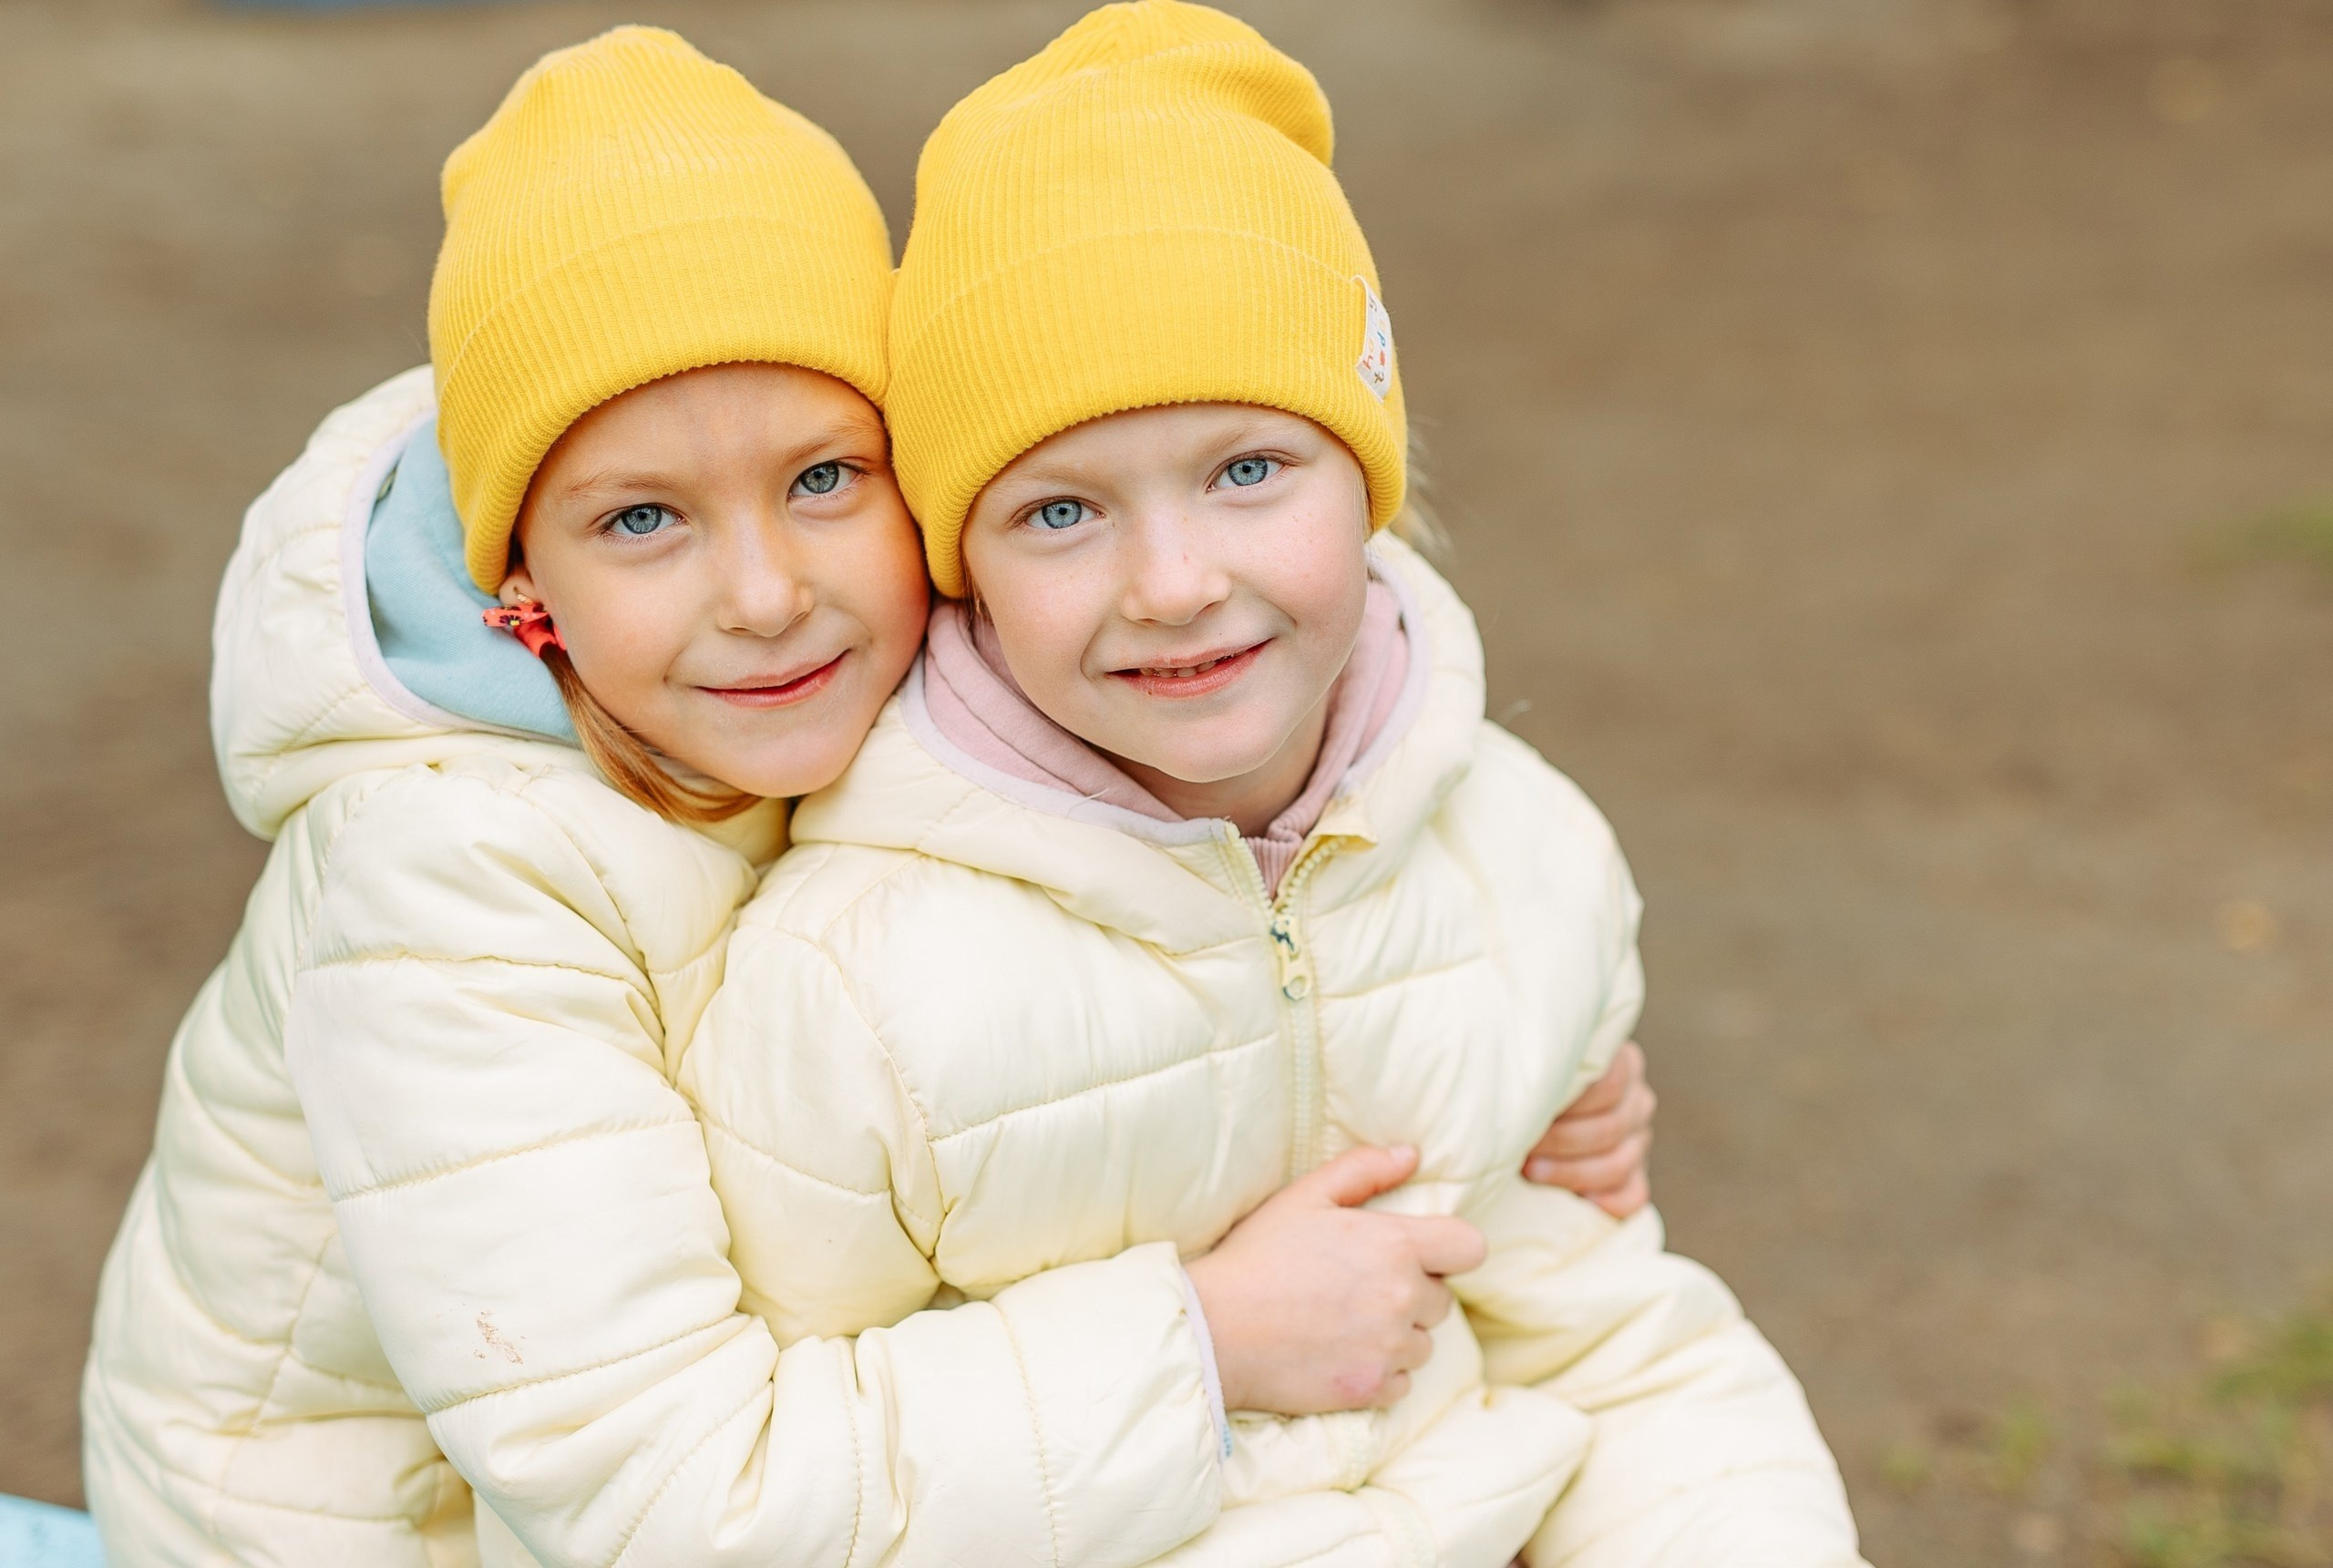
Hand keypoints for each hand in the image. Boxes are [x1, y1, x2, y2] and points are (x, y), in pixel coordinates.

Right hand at [1184, 1145, 1485, 1415]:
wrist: (1216, 1330)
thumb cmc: (1257, 1256)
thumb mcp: (1304, 1196)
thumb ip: (1363, 1170)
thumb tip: (1411, 1155)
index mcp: (1395, 1246)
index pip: (1470, 1248)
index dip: (1449, 1250)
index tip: (1419, 1254)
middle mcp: (1403, 1298)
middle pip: (1443, 1299)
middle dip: (1413, 1292)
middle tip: (1360, 1288)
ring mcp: (1390, 1349)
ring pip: (1423, 1343)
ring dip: (1398, 1334)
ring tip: (1346, 1323)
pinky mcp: (1373, 1390)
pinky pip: (1403, 1381)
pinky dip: (1381, 1371)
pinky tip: (1341, 1354)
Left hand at [1522, 1040, 1653, 1217]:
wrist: (1541, 1110)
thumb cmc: (1535, 1082)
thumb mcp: (1544, 1066)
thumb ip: (1545, 1071)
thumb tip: (1515, 1090)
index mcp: (1623, 1065)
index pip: (1609, 1084)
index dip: (1569, 1103)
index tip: (1531, 1113)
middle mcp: (1636, 1101)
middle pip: (1610, 1127)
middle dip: (1561, 1141)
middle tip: (1524, 1148)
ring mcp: (1639, 1141)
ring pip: (1619, 1164)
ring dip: (1571, 1172)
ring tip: (1532, 1172)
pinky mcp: (1636, 1176)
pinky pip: (1633, 1195)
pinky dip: (1609, 1201)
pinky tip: (1578, 1200)